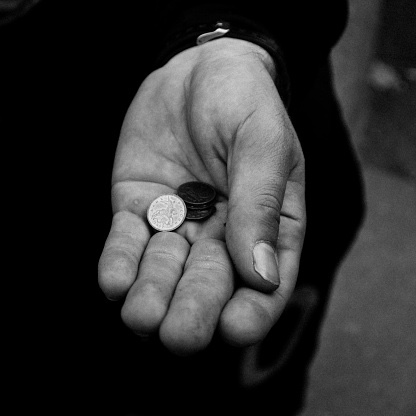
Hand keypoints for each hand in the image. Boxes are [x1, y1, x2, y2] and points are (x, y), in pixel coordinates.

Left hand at [98, 38, 305, 354]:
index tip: (234, 327)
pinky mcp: (140, 207)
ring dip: (151, 296)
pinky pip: (127, 243)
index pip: (264, 283)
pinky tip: (115, 282)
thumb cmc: (245, 100)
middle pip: (208, 285)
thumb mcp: (263, 140)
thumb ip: (261, 202)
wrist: (200, 67)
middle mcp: (222, 234)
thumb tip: (262, 275)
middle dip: (193, 313)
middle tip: (179, 335)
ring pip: (163, 272)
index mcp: (266, 225)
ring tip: (141, 315)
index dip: (252, 311)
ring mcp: (178, 223)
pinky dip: (120, 264)